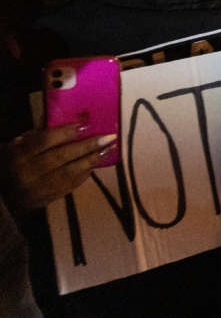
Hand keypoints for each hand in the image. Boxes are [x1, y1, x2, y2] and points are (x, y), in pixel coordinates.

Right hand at [0, 126, 116, 212]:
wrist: (2, 192)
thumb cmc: (15, 160)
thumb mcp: (21, 143)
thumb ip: (42, 133)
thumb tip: (71, 121)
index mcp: (18, 154)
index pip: (44, 141)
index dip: (64, 133)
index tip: (83, 125)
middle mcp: (26, 172)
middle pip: (61, 156)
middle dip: (87, 146)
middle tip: (108, 137)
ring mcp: (36, 189)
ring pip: (68, 173)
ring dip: (92, 160)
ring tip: (108, 149)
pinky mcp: (44, 200)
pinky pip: (69, 186)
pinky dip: (84, 174)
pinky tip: (95, 164)